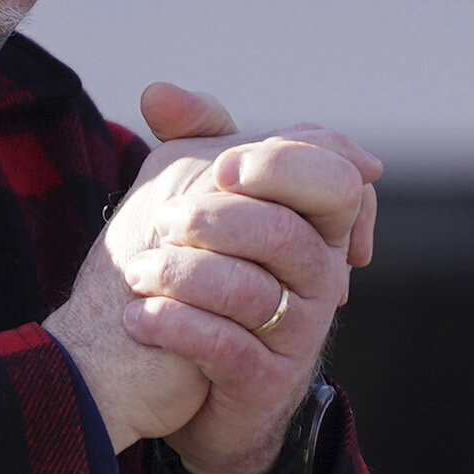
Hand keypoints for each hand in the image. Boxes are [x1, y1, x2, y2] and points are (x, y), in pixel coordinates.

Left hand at [121, 83, 380, 473]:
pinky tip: (138, 318)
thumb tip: (155, 92)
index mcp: (319, 223)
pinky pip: (227, 348)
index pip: (337, 178)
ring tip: (135, 272)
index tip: (218, 171)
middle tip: (162, 222)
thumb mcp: (207, 195)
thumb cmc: (213, 271)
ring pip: (252, 292)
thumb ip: (194, 137)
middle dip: (216, 223)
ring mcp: (301, 332)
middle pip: (287, 234)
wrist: (202, 378)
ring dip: (182, 277)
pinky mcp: (268, 380)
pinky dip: (176, 328)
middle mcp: (324, 276)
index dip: (281, 167)